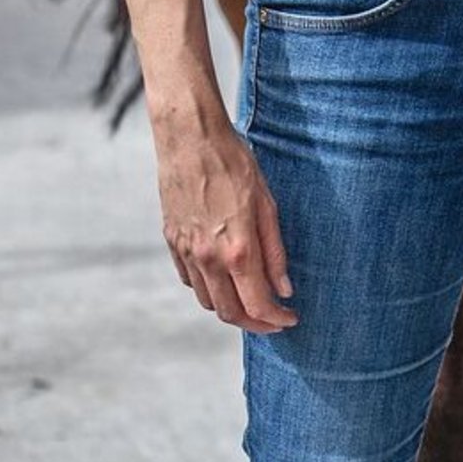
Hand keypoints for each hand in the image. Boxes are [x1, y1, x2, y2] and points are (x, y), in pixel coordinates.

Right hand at [154, 116, 297, 333]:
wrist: (191, 138)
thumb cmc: (234, 163)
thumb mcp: (266, 203)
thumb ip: (274, 251)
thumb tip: (284, 288)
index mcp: (237, 249)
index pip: (257, 304)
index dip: (276, 319)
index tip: (290, 319)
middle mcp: (208, 259)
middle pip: (230, 313)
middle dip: (254, 323)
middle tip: (273, 319)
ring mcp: (187, 252)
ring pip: (208, 301)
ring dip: (231, 309)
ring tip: (250, 299)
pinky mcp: (172, 242)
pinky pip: (190, 280)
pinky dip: (208, 289)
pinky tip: (223, 277)